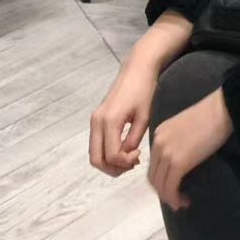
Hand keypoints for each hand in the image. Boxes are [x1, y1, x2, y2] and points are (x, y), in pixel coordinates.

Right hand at [89, 58, 157, 177]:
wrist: (137, 70)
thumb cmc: (144, 90)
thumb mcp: (144, 117)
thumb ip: (133, 139)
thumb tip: (126, 156)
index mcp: (109, 121)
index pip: (112, 155)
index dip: (126, 163)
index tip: (139, 155)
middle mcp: (97, 122)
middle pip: (96, 160)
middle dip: (114, 168)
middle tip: (132, 164)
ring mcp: (94, 120)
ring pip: (94, 154)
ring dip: (110, 162)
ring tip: (130, 157)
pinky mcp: (96, 119)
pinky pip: (97, 145)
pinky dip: (107, 153)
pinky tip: (125, 149)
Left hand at [148, 90, 233, 210]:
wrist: (221, 110)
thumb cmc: (210, 116)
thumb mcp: (185, 128)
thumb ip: (177, 142)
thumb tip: (183, 161)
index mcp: (159, 134)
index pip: (154, 163)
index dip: (161, 179)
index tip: (173, 186)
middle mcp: (158, 144)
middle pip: (153, 176)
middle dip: (163, 191)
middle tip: (176, 199)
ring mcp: (166, 154)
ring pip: (160, 184)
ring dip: (168, 197)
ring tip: (181, 203)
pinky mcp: (178, 163)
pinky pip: (170, 187)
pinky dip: (174, 198)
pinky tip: (183, 201)